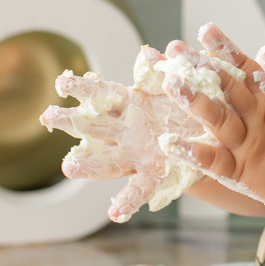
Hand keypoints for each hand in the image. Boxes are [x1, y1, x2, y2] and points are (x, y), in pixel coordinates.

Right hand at [40, 45, 214, 222]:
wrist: (216, 135)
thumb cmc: (191, 106)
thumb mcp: (180, 85)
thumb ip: (163, 72)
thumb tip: (146, 52)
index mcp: (132, 104)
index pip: (101, 94)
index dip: (82, 88)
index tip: (61, 82)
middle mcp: (127, 130)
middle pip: (93, 125)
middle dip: (70, 121)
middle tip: (48, 117)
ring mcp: (137, 154)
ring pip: (107, 161)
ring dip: (87, 166)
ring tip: (69, 168)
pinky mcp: (155, 175)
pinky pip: (139, 189)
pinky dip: (126, 202)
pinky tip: (114, 213)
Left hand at [163, 24, 264, 209]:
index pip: (245, 67)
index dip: (224, 48)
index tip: (205, 29)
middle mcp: (257, 117)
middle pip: (227, 87)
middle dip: (201, 68)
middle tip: (176, 51)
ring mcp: (248, 144)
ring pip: (218, 119)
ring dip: (194, 101)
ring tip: (171, 84)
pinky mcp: (241, 171)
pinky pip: (214, 161)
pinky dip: (193, 153)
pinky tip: (169, 143)